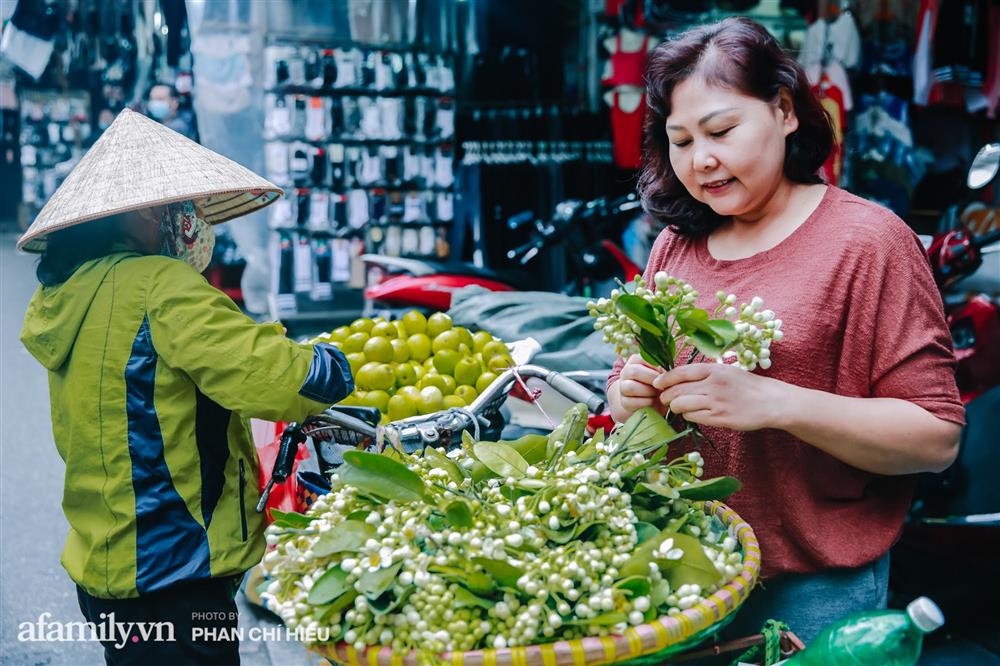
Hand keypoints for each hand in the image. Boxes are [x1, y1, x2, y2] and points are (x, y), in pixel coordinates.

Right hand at [616, 354, 666, 416]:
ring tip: (657, 394)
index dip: (655, 366)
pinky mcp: (624, 402)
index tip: (664, 373)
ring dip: (648, 391)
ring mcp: (622, 387)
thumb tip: (667, 372)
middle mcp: (626, 372)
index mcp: (635, 361)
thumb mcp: (660, 374)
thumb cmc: (656, 384)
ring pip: (631, 387)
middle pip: (633, 371)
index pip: (642, 358)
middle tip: (662, 385)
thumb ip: (662, 370)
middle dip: (651, 379)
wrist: (646, 400)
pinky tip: (652, 401)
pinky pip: (632, 402)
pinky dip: (646, 402)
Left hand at [653, 363, 786, 430]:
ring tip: (678, 407)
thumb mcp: (725, 371)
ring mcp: (716, 402)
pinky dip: (688, 416)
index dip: (664, 379)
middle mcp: (713, 384)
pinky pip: (693, 417)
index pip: (679, 372)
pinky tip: (692, 414)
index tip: (657, 384)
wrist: (770, 401)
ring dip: (675, 407)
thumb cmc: (745, 385)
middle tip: (665, 399)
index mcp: (713, 369)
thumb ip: (703, 373)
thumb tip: (676, 377)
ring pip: (681, 405)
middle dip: (666, 396)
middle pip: (676, 390)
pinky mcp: (720, 417)